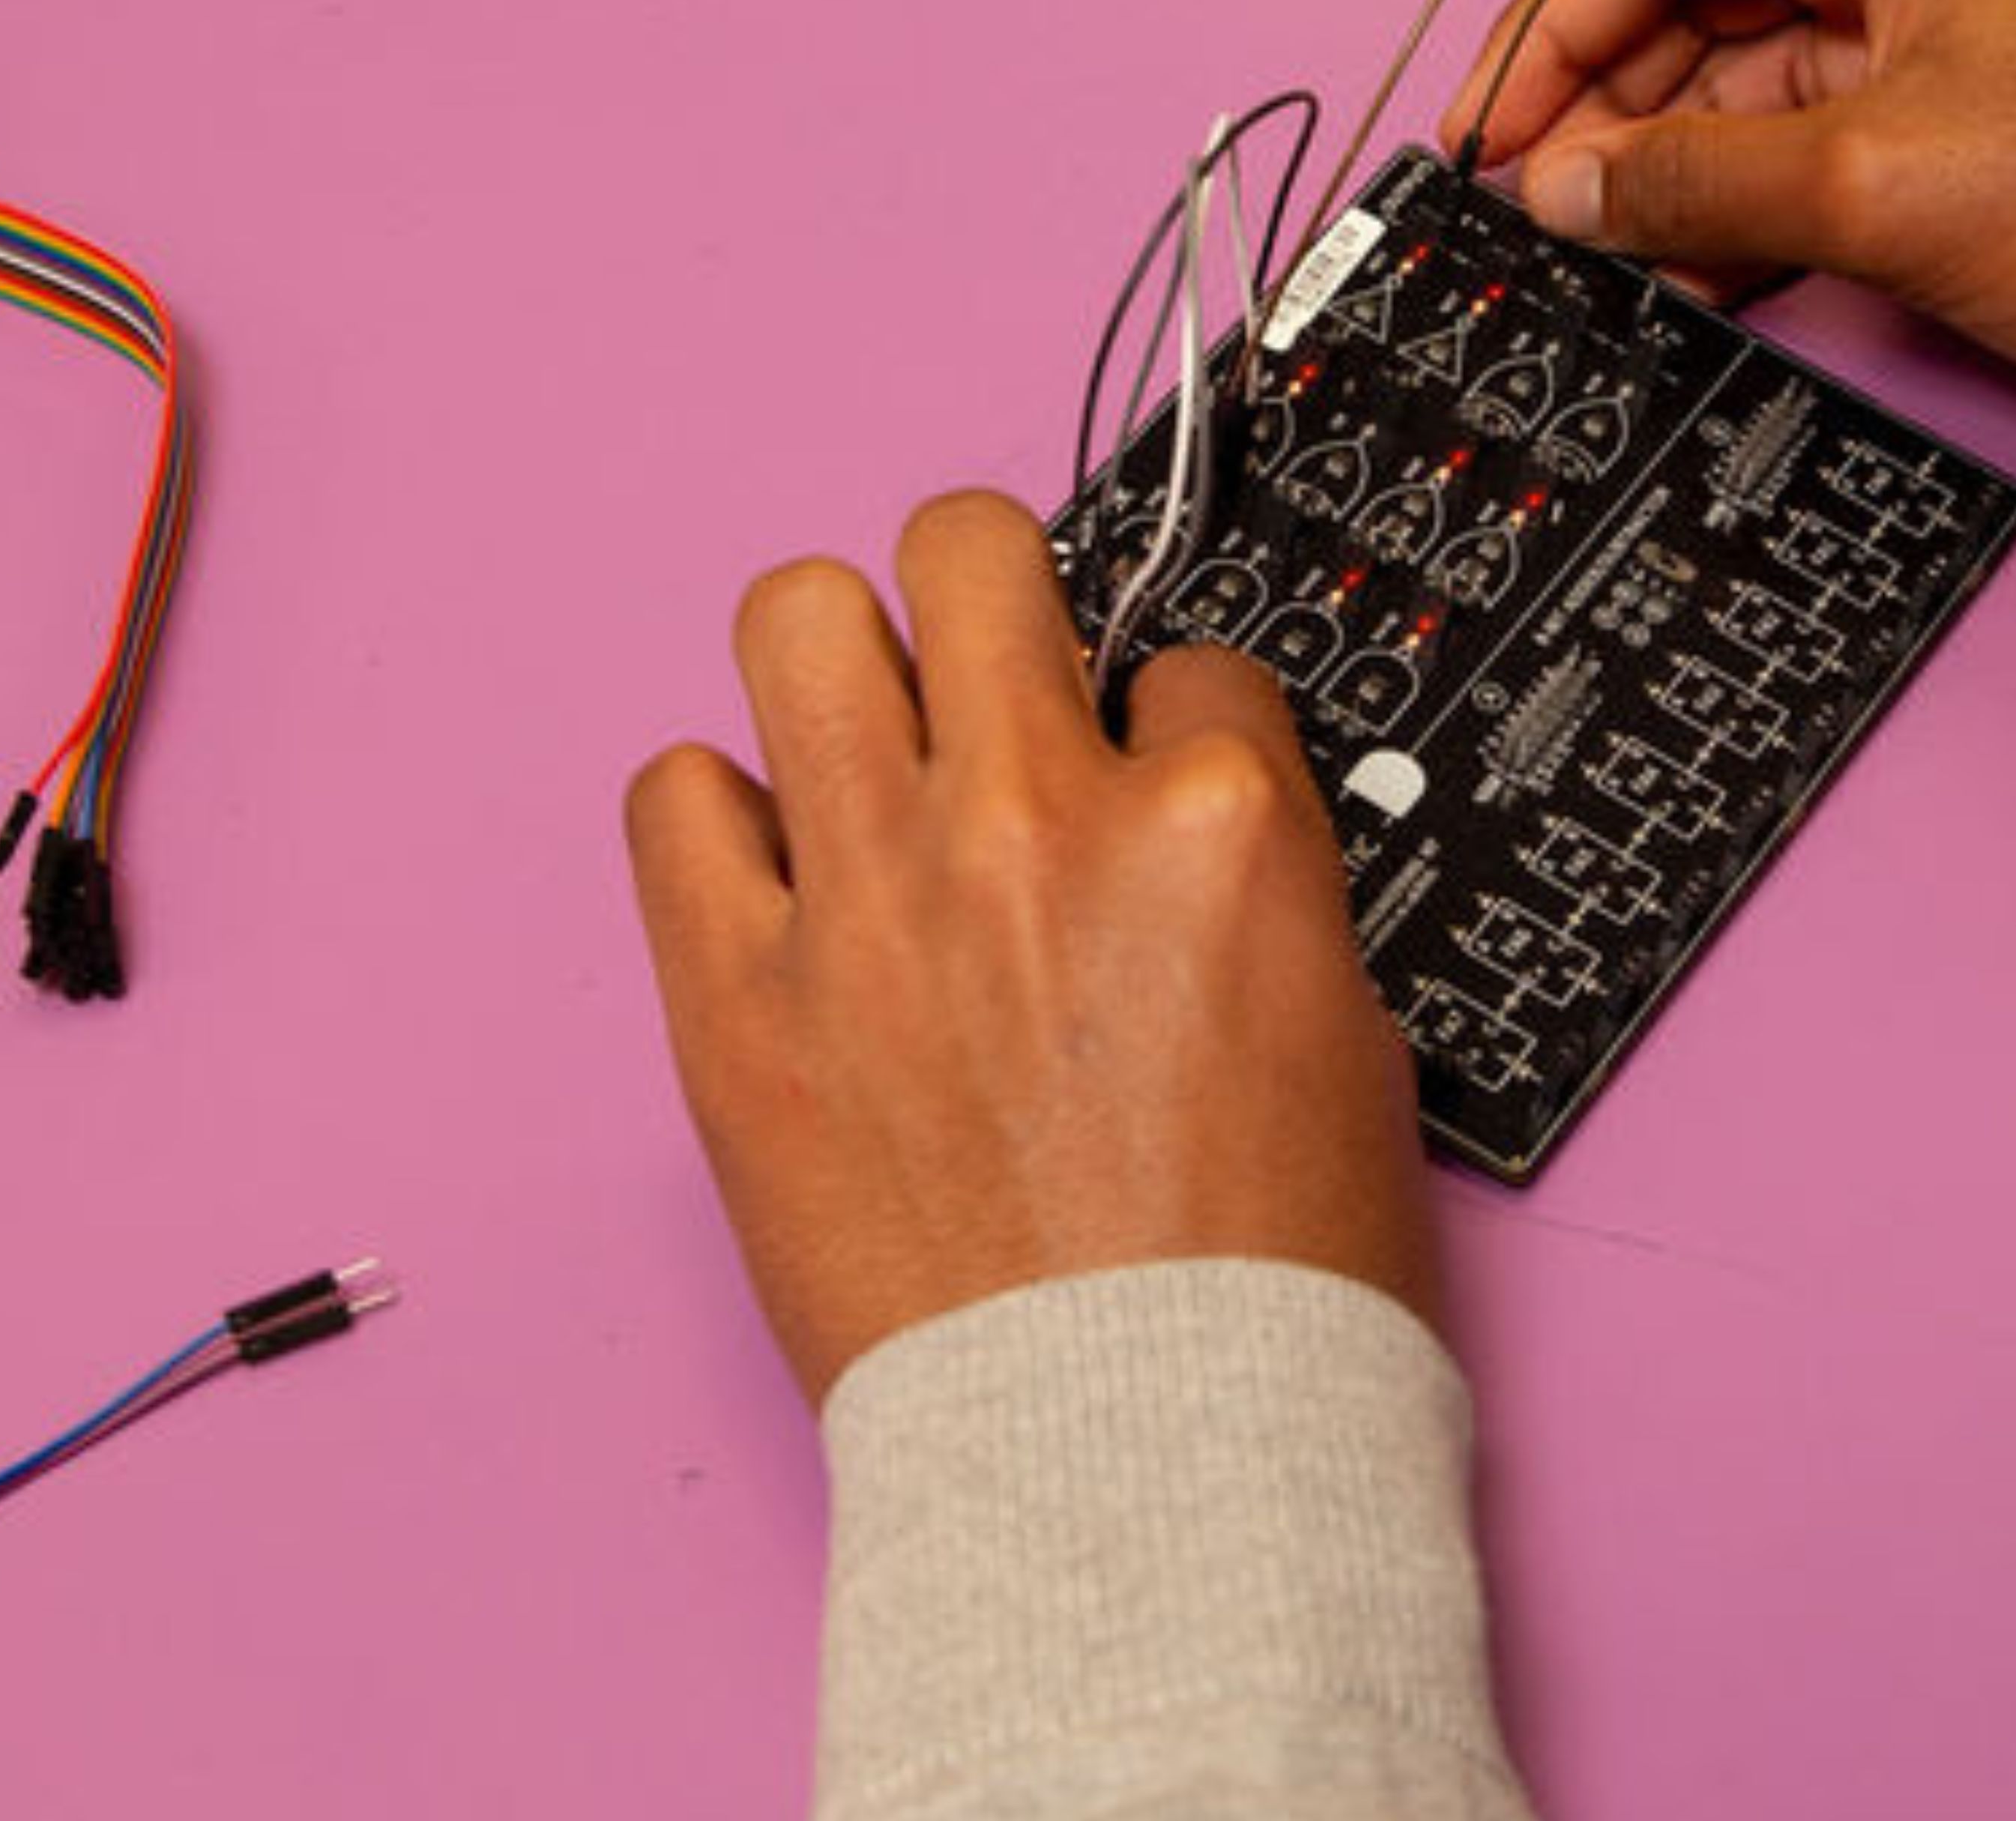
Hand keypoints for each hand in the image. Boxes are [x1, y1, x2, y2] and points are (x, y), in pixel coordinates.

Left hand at [624, 490, 1435, 1405]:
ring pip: (797, 617)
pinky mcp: (740, 1002)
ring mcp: (874, 902)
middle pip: (970, 550)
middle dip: (994, 604)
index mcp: (1217, 829)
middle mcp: (1037, 824)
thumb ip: (1245, 884)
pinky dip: (722, 819)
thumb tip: (1172, 821)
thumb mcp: (1344, 1036)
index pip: (1184, 656)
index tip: (1143, 786)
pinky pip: (672, 798)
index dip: (1166, 723)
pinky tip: (781, 881)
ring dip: (845, 665)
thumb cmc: (1264, 1293)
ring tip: (868, 750)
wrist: (1141, 1464)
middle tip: (992, 687)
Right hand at [1453, 0, 2015, 418]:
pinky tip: (1681, 276)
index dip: (1548, 29)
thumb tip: (1561, 194)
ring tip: (1591, 261)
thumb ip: (1702, 186)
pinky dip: (1738, 203)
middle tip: (1522, 214)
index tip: (1485, 138)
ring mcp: (1926, 33)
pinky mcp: (1951, 123)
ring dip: (1662, 167)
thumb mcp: (1885, 191)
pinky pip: (1802, 141)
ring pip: (1737, 79)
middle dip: (1596, 105)